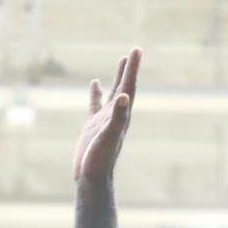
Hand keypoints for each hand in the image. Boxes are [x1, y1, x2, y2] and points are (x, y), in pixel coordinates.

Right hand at [74, 48, 139, 179]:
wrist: (91, 177)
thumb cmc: (101, 159)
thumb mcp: (109, 135)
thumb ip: (117, 117)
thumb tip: (123, 97)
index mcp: (122, 115)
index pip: (129, 86)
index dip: (133, 68)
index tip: (137, 49)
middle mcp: (116, 115)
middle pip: (125, 86)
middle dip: (129, 69)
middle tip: (134, 51)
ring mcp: (104, 119)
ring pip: (112, 92)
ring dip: (117, 76)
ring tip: (122, 60)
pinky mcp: (93, 125)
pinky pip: (95, 103)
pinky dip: (96, 92)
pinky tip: (95, 83)